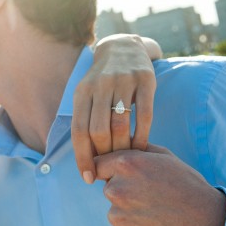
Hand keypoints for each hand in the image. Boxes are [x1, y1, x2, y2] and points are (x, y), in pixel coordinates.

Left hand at [73, 34, 156, 182]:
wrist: (124, 48)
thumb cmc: (103, 82)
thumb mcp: (86, 95)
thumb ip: (85, 122)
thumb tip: (85, 162)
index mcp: (82, 92)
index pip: (79, 130)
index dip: (82, 157)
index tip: (88, 178)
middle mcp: (100, 85)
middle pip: (99, 130)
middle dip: (104, 155)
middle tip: (111, 170)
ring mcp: (123, 81)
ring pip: (120, 125)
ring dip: (123, 149)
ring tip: (126, 161)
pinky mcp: (146, 81)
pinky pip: (144, 116)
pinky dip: (142, 137)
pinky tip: (141, 149)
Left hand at [94, 144, 225, 225]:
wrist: (207, 224)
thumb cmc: (188, 187)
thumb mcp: (166, 158)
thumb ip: (137, 150)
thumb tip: (117, 144)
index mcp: (126, 165)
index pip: (98, 165)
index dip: (111, 171)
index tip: (125, 178)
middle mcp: (117, 189)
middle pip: (109, 190)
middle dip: (125, 193)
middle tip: (151, 199)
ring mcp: (118, 216)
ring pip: (116, 213)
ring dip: (129, 215)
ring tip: (156, 215)